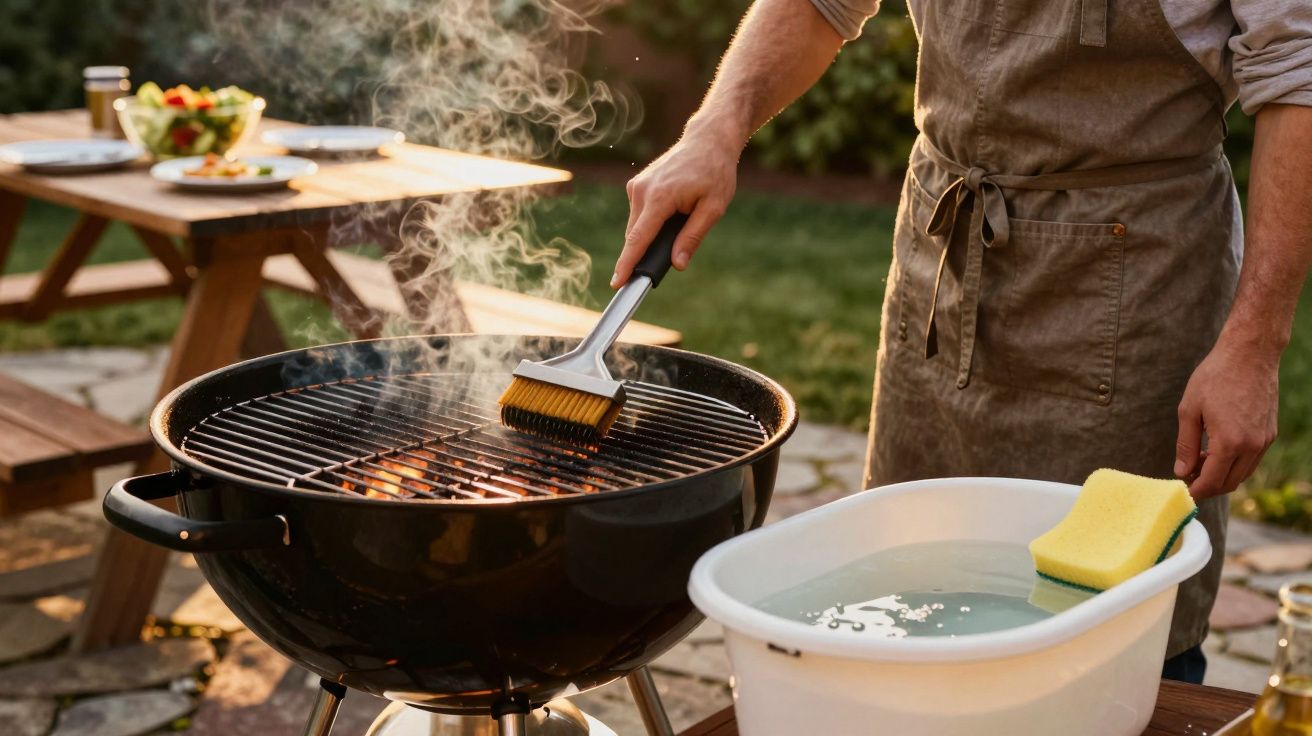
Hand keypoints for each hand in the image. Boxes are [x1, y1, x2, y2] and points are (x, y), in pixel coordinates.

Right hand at [612, 124, 739, 286]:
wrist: (708, 140)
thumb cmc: (715, 172)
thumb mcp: (713, 208)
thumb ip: (693, 237)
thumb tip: (678, 264)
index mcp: (660, 197)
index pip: (638, 239)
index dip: (627, 264)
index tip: (616, 283)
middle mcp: (642, 190)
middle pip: (636, 236)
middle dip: (649, 250)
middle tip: (676, 250)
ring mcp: (636, 186)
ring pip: (637, 226)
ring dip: (653, 233)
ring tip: (682, 218)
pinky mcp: (637, 185)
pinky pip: (640, 214)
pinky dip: (651, 221)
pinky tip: (673, 212)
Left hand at [1174, 340, 1279, 499]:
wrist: (1250, 354)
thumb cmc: (1215, 377)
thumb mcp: (1189, 410)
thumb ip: (1185, 444)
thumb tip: (1182, 471)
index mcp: (1230, 442)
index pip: (1212, 482)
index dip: (1195, 491)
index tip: (1181, 492)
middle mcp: (1252, 446)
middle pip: (1229, 483)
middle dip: (1207, 486)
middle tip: (1187, 478)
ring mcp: (1264, 441)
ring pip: (1242, 474)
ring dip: (1220, 475)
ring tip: (1198, 461)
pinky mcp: (1269, 433)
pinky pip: (1251, 460)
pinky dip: (1233, 463)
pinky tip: (1215, 450)